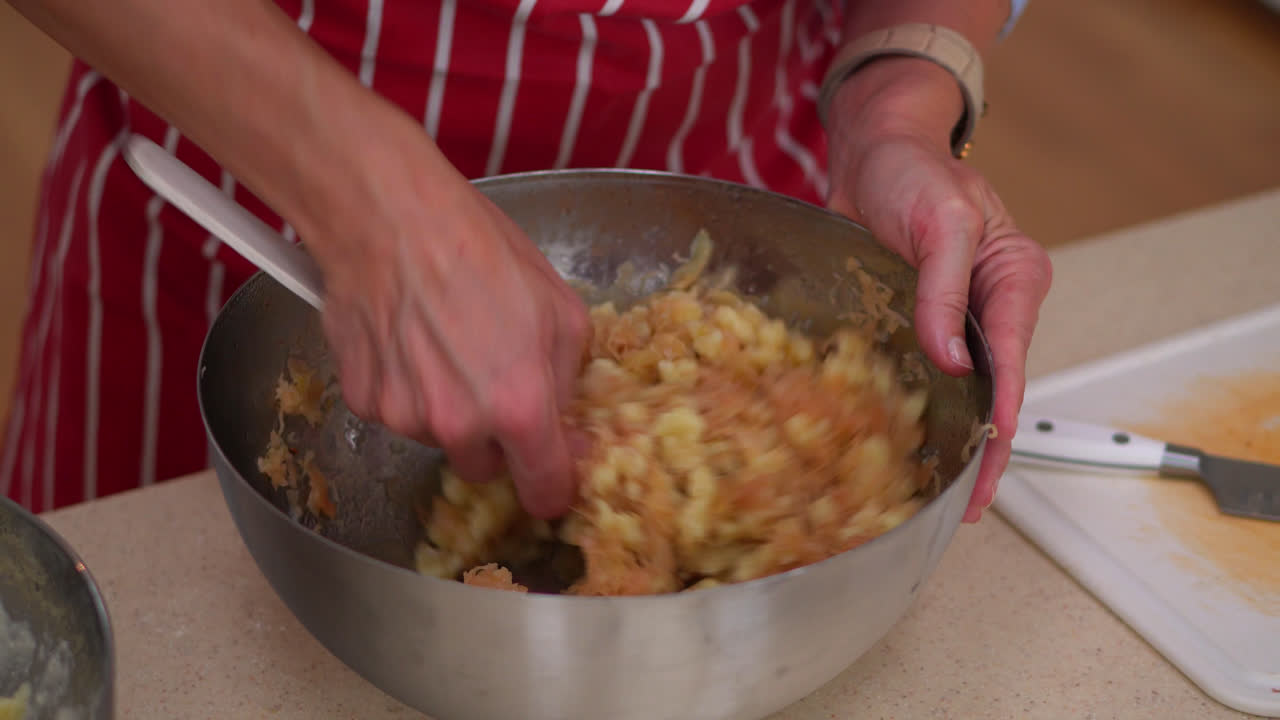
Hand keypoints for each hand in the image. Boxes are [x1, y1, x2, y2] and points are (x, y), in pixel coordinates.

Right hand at [302, 133, 590, 519]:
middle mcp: (460, 424)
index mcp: (520, 406)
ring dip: (448, 409)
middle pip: (486, 468)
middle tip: (494, 380)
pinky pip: (397, 413)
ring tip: (447, 343)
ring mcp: (405, 416)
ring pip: (438, 438)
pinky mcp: (364, 401)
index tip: (552, 474)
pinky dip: (406, 389)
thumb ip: (569, 378)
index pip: (544, 490)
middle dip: (496, 438)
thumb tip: (565, 419)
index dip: (552, 486)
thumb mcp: (560, 307)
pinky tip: (410, 340)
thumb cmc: (479, 249)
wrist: (389, 217)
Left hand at [825, 60, 1052, 521]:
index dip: (1004, 407)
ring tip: (943, 496)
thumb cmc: (914, 172)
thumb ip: (945, 288)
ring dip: (953, 440)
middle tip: (970, 504)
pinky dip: (920, 414)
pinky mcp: (918, 325)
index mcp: (1015, 278)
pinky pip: (923, 376)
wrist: (871, 153)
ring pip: (961, 392)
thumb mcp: (941, 219)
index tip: (995, 447)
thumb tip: (955, 359)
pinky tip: (907, 452)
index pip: (1015, 356)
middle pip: (995, 389)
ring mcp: (954, 319)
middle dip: (988, 448)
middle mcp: (991, 305)